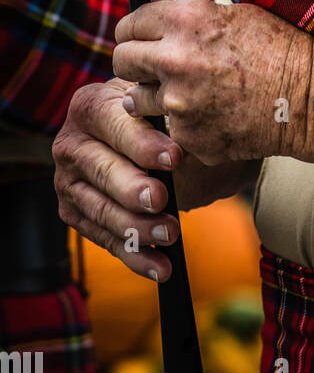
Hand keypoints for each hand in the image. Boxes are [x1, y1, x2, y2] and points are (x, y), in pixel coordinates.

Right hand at [53, 77, 183, 281]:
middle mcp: (71, 143)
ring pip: (100, 210)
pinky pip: (105, 239)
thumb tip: (186, 138)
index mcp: (91, 105)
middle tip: (162, 199)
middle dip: (133, 188)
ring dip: (136, 227)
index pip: (114, 124)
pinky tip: (161, 267)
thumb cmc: (161, 117)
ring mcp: (68, 182)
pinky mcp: (75, 213)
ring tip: (170, 234)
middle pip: (101, 170)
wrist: (152, 138)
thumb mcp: (165, 108)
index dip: (143, 142)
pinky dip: (135, 255)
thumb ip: (168, 119)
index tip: (174, 157)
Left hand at [112, 0, 313, 164]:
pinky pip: (168, 128)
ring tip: (190, 93)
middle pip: (122, 61)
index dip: (135, 32)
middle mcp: (174, 59)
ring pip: (137, 100)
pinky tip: (213, 114)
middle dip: (136, 63)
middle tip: (157, 67)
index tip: (144, 39)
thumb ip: (179, 4)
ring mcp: (179, 102)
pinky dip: (185, 124)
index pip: (128, 24)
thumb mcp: (231, 10)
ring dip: (155, 97)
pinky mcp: (188, 136)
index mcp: (185, 20)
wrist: (310, 95)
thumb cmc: (277, 45)